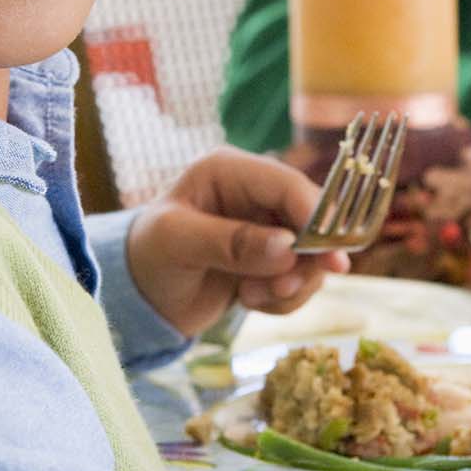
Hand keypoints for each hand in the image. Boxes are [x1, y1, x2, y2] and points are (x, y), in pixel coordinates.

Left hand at [124, 148, 350, 336]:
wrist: (142, 298)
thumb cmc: (149, 257)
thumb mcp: (178, 243)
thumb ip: (231, 243)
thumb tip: (287, 248)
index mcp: (229, 170)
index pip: (287, 184)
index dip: (315, 216)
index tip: (328, 255)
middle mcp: (255, 194)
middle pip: (312, 219)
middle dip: (304, 260)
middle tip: (280, 289)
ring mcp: (267, 228)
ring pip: (312, 255)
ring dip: (290, 284)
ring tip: (252, 297)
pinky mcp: (273, 260)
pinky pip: (301, 280)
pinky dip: (284, 298)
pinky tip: (250, 300)